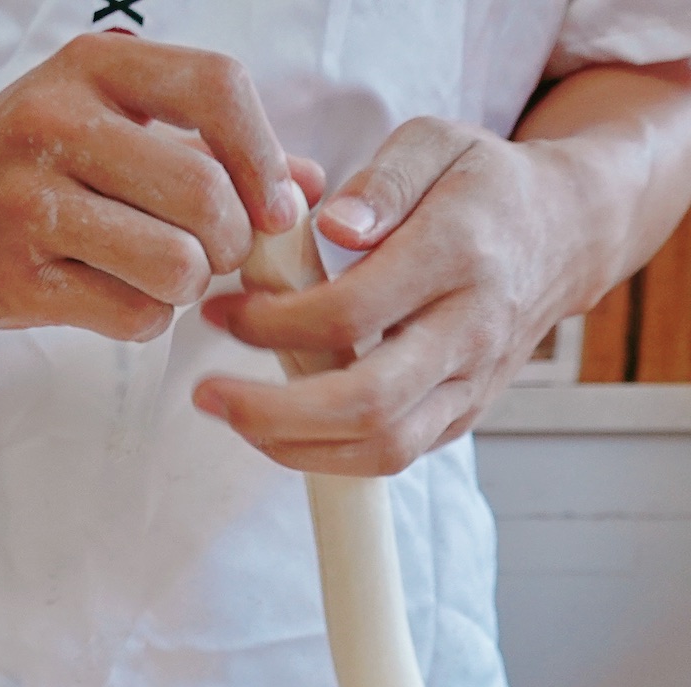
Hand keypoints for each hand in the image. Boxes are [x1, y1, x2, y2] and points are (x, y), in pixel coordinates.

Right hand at [0, 32, 312, 339]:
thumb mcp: (111, 116)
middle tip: (218, 252)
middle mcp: (57, 126)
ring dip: (191, 284)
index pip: (218, 91)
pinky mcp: (16, 281)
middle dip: (233, 239)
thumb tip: (309, 188)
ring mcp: (29, 207)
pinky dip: (146, 317)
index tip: (275, 204)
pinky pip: (131, 315)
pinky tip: (118, 294)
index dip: (265, 156)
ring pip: (174, 264)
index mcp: (95, 69)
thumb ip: (209, 141)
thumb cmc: (26, 156)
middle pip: (205, 193)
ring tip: (167, 275)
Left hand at [195, 117, 591, 475]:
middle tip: (206, 394)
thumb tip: (334, 226)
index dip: (273, 323)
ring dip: (291, 447)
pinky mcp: (462, 416)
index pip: (351, 313)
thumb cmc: (482, 186)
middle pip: (367, 403)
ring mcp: (471, 383)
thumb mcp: (437, 143)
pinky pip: (391, 457)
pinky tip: (276, 426)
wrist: (566, 233)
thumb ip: (383, 179)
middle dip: (271, 411)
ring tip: (233, 416)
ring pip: (382, 448)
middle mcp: (471, 330)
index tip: (222, 312)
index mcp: (458, 255)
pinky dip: (325, 455)